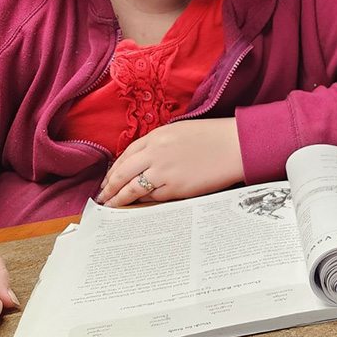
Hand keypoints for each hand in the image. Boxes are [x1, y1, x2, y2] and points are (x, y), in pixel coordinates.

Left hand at [96, 118, 243, 206]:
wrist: (234, 146)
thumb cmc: (211, 137)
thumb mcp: (179, 131)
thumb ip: (159, 143)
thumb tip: (143, 160)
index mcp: (156, 136)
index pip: (126, 154)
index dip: (115, 168)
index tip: (109, 178)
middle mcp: (155, 153)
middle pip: (122, 172)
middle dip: (110, 186)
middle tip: (102, 196)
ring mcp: (164, 172)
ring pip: (132, 188)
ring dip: (119, 198)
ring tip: (111, 205)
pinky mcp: (175, 188)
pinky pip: (153, 198)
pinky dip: (142, 202)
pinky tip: (136, 206)